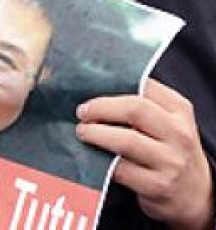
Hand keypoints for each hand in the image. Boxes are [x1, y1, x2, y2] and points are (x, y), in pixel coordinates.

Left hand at [76, 79, 213, 229]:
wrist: (196, 193)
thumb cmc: (170, 149)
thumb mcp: (167, 121)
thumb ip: (142, 103)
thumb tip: (94, 87)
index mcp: (180, 110)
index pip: (144, 86)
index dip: (112, 85)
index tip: (90, 89)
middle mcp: (179, 134)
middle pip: (135, 110)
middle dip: (101, 108)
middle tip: (82, 113)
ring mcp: (171, 161)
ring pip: (126, 140)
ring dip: (96, 134)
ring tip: (82, 132)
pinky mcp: (158, 186)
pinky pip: (121, 169)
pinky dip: (101, 161)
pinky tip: (93, 156)